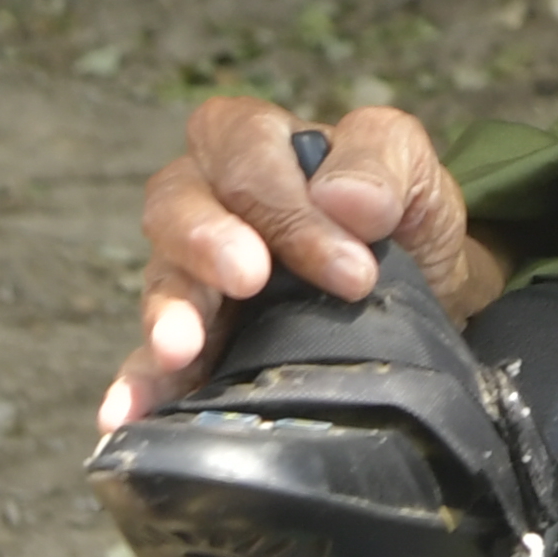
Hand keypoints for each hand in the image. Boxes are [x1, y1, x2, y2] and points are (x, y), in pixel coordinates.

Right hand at [101, 94, 505, 435]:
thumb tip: (346, 199)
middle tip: (249, 280)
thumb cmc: (404, 221)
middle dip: (207, 240)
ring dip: (169, 312)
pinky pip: (149, 364)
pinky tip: (130, 412)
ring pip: (160, 281)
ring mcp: (193, 278)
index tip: (349, 268)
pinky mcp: (193, 348)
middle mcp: (210, 203)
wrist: (427, 301)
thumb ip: (383, 160)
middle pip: (176, 203)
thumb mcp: (414, 172)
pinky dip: (140, 385)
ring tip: (179, 349)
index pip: (245, 151)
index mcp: (258, 144)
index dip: (287, 203)